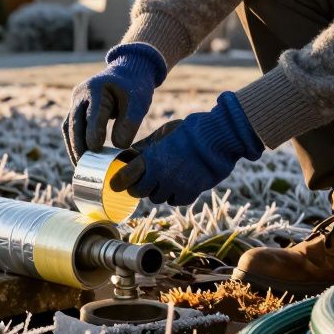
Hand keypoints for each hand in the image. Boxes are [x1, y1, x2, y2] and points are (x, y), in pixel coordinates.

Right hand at [63, 43, 166, 164]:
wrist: (128, 72)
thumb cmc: (135, 88)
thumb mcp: (138, 104)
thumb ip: (129, 124)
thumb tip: (117, 147)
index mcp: (97, 89)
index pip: (93, 115)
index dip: (93, 134)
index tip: (97, 151)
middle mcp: (81, 94)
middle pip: (74, 123)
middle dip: (78, 146)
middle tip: (84, 166)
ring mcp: (76, 101)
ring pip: (68, 127)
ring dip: (73, 147)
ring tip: (80, 167)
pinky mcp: (76, 108)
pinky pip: (71, 127)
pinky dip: (75, 142)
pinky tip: (81, 158)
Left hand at [109, 91, 263, 205]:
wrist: (218, 140)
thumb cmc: (189, 132)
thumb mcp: (163, 133)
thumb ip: (145, 146)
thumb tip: (130, 153)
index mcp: (152, 159)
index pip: (126, 177)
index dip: (119, 181)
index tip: (114, 184)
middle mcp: (161, 176)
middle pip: (139, 192)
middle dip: (137, 187)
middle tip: (139, 181)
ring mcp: (176, 187)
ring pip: (157, 198)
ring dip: (156, 191)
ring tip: (163, 179)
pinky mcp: (190, 194)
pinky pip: (175, 201)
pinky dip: (173, 195)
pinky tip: (177, 184)